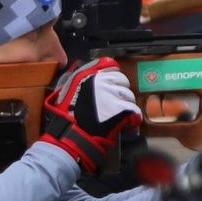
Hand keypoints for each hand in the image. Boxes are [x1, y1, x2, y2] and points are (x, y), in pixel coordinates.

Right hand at [40, 58, 141, 173]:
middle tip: (114, 105)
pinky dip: (132, 119)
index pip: (110, 65)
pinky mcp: (120, 107)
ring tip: (117, 117)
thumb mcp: (68, 90)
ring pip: (129, 96)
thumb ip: (81, 79)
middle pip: (123, 81)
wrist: (71, 135)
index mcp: (87, 74)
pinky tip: (125, 124)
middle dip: (120, 93)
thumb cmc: (67, 117)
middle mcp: (100, 80)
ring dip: (126, 107)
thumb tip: (95, 72)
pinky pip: (134, 110)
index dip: (114, 77)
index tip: (114, 86)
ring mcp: (111, 93)